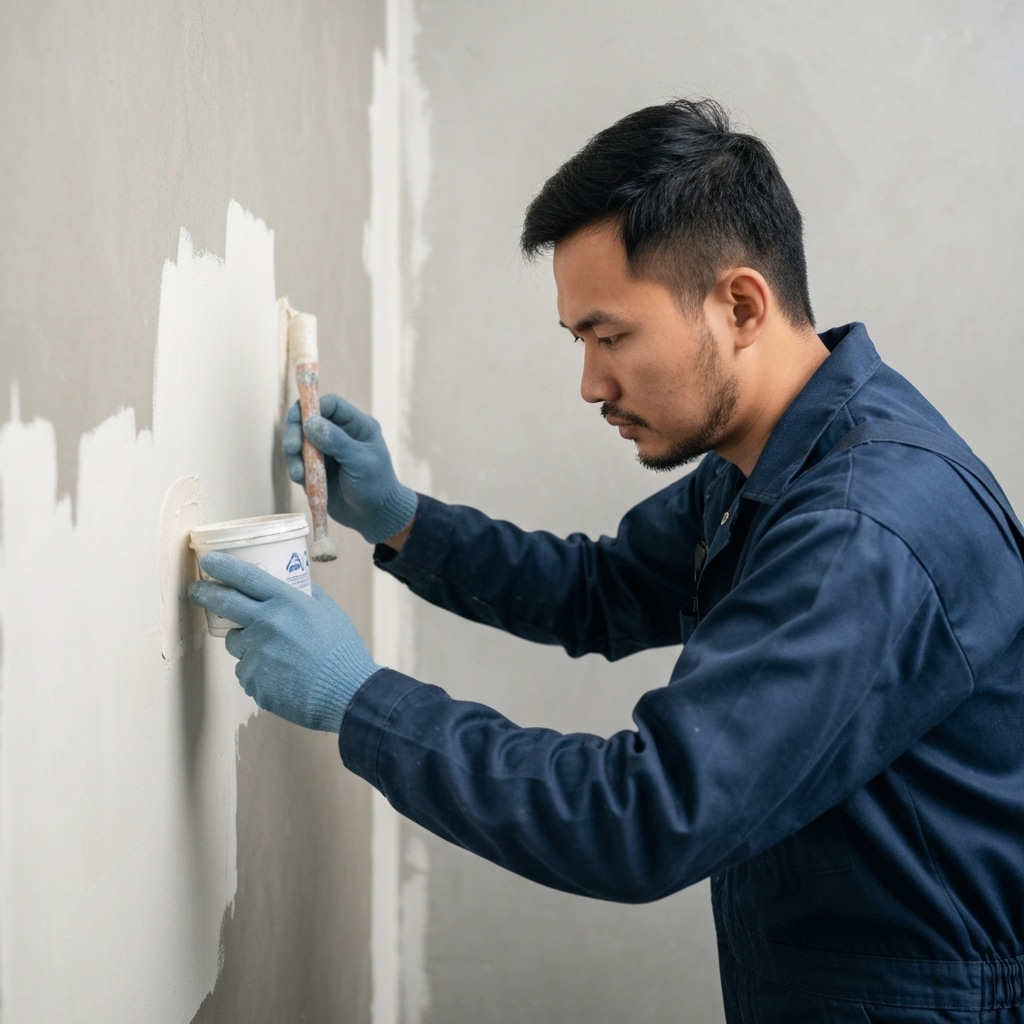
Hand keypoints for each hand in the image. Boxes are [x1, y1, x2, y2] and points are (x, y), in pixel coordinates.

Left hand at [188, 552, 378, 731]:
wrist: (347, 695)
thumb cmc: (343, 653)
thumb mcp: (331, 613)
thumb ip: (310, 595)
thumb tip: (297, 582)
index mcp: (288, 603)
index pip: (246, 577)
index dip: (223, 566)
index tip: (209, 561)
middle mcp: (267, 624)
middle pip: (224, 603)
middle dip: (205, 593)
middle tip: (196, 590)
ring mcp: (257, 653)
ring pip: (236, 642)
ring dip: (246, 642)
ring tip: (276, 654)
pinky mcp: (252, 680)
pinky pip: (246, 670)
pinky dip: (258, 671)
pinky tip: (282, 677)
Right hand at [283, 393, 417, 544]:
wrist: (375, 517)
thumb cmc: (376, 486)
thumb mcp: (360, 462)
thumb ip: (337, 441)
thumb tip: (310, 422)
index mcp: (356, 425)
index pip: (330, 404)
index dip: (313, 407)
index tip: (302, 422)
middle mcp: (339, 434)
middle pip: (307, 419)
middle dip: (295, 431)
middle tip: (292, 448)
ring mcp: (325, 451)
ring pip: (298, 441)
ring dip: (293, 455)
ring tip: (299, 474)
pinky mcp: (315, 469)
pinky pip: (298, 462)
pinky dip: (296, 469)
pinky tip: (302, 481)